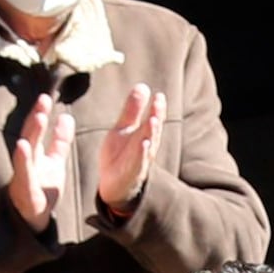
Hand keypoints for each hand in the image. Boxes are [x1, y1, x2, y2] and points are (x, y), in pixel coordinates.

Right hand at [6, 91, 70, 227]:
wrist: (32, 215)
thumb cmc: (41, 186)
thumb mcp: (55, 161)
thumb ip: (59, 141)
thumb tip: (66, 117)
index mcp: (35, 152)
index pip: (37, 128)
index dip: (41, 112)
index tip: (46, 97)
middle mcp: (27, 159)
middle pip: (31, 134)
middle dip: (36, 117)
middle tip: (43, 100)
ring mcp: (24, 172)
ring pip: (26, 149)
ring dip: (32, 132)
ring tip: (39, 117)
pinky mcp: (25, 188)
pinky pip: (23, 172)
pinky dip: (23, 159)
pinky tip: (23, 146)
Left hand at [93, 81, 164, 214]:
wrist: (113, 186)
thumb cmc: (120, 156)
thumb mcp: (124, 129)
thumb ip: (133, 110)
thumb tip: (143, 86)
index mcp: (144, 136)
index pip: (153, 119)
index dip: (157, 108)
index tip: (159, 95)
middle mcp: (145, 148)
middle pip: (152, 131)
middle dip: (156, 117)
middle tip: (158, 103)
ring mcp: (139, 161)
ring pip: (147, 146)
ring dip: (151, 134)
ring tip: (153, 120)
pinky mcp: (130, 174)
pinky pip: (138, 163)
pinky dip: (141, 154)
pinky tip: (143, 143)